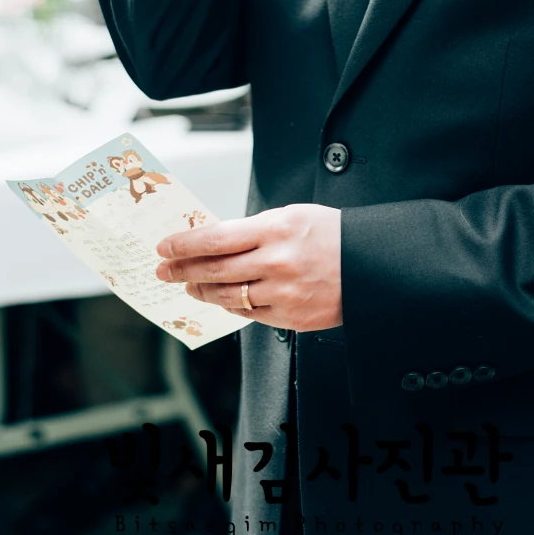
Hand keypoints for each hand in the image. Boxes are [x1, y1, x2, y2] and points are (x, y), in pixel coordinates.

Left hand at [155, 204, 341, 331]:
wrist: (369, 265)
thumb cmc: (331, 235)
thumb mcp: (292, 217)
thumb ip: (254, 229)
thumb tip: (216, 239)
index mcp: (276, 229)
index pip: (217, 238)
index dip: (185, 244)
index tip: (165, 246)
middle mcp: (277, 262)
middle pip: (216, 269)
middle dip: (183, 270)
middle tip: (164, 270)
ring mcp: (283, 293)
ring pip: (227, 296)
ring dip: (202, 291)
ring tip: (189, 285)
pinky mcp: (290, 317)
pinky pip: (249, 313)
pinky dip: (230, 305)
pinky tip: (220, 299)